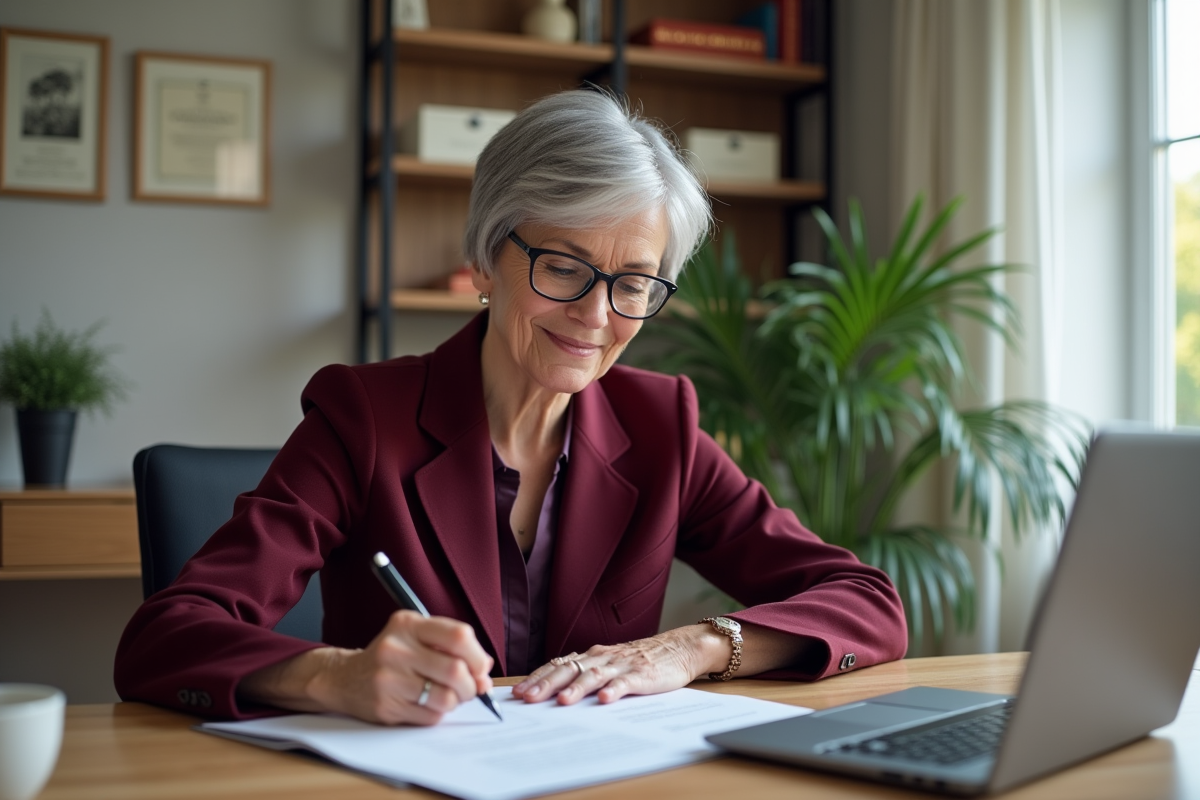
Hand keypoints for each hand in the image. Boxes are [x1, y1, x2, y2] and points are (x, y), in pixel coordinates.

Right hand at [242, 610, 493, 725]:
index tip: (480, 667)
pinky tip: (425, 704)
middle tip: (468, 688)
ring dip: (455, 702)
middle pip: (455, 671)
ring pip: (445, 698)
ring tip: (447, 696)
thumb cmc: (392, 656)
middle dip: (470, 685)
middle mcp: (396, 648)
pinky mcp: (385, 706)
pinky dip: (437, 713)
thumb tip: (485, 672)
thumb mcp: (416, 637)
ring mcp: (389, 679)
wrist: (344, 678)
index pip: (458, 636)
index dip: (478, 656)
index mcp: (408, 624)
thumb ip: (452, 647)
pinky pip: (430, 717)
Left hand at [512, 624, 729, 705]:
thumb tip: (553, 692)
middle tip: (528, 698)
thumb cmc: (639, 661)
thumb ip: (585, 675)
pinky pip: (626, 683)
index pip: (558, 664)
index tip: (518, 692)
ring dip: (577, 689)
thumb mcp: (608, 664)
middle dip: (547, 684)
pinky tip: (605, 700)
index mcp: (592, 656)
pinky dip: (614, 691)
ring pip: (594, 676)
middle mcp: (602, 658)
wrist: (677, 649)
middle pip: (569, 669)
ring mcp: (622, 665)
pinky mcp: (642, 675)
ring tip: (562, 702)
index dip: (538, 677)